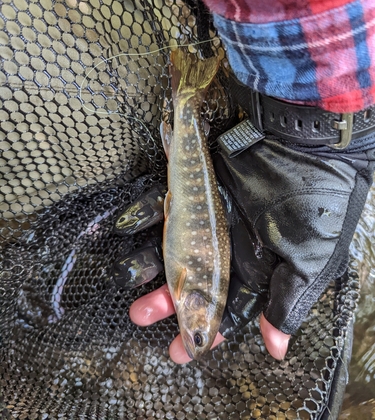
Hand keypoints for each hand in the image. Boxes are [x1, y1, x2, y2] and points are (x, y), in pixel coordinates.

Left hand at [112, 130, 374, 362]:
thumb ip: (288, 301)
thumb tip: (276, 349)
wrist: (300, 134)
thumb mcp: (308, 256)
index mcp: (257, 264)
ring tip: (126, 278)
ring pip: (172, 246)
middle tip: (142, 316)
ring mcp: (209, 215)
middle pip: (192, 279)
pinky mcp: (194, 186)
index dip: (205, 328)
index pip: (227, 306)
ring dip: (148, 263)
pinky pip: (162, 204)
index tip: (181, 350)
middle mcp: (230, 243)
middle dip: (167, 300)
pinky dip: (143, 215)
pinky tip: (126, 226)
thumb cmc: (313, 198)